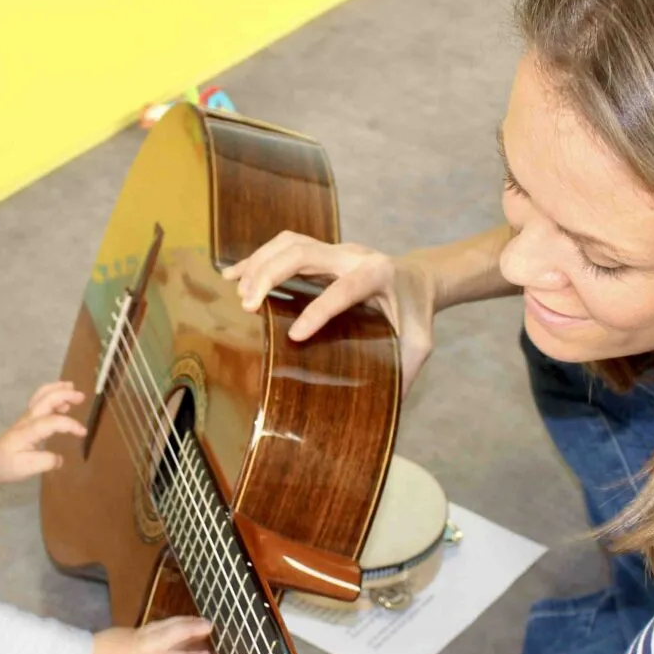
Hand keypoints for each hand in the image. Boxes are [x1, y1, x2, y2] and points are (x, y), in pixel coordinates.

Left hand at [0, 381, 86, 484]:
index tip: (83, 433)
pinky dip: (52, 396)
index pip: (53, 421)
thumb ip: (45, 462)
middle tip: (82, 396)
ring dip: (58, 390)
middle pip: (46, 398)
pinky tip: (63, 404)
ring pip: (41, 396)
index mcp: (29, 430)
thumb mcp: (26, 468)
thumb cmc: (6, 465)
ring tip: (73, 389)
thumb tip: (60, 459)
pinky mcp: (26, 421)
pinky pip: (40, 402)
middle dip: (64, 394)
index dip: (70, 424)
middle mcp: (28, 419)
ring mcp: (26, 418)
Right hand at [222, 233, 438, 388]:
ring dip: (259, 263)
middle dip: (271, 275)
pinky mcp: (321, 253)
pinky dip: (257, 258)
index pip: (344, 289)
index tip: (295, 336)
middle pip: (304, 252)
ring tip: (237, 291)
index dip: (319, 311)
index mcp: (379, 275)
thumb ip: (405, 370)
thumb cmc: (416, 316)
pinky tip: (233, 275)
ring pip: (290, 243)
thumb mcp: (419, 344)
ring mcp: (335, 250)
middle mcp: (353, 256)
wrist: (420, 280)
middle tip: (247, 306)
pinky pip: (284, 247)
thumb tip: (384, 410)